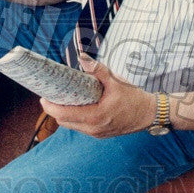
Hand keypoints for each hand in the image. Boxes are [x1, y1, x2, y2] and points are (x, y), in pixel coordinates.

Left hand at [40, 54, 154, 137]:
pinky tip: (77, 105)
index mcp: (95, 116)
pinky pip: (80, 126)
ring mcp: (96, 133)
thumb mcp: (116, 81)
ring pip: (71, 125)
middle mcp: (93, 129)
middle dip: (55, 109)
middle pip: (64, 121)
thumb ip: (98, 70)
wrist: (149, 114)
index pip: (63, 115)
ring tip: (62, 98)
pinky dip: (75, 117)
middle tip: (52, 94)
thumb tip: (82, 58)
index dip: (50, 106)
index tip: (44, 96)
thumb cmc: (134, 98)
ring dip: (64, 113)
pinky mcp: (100, 133)